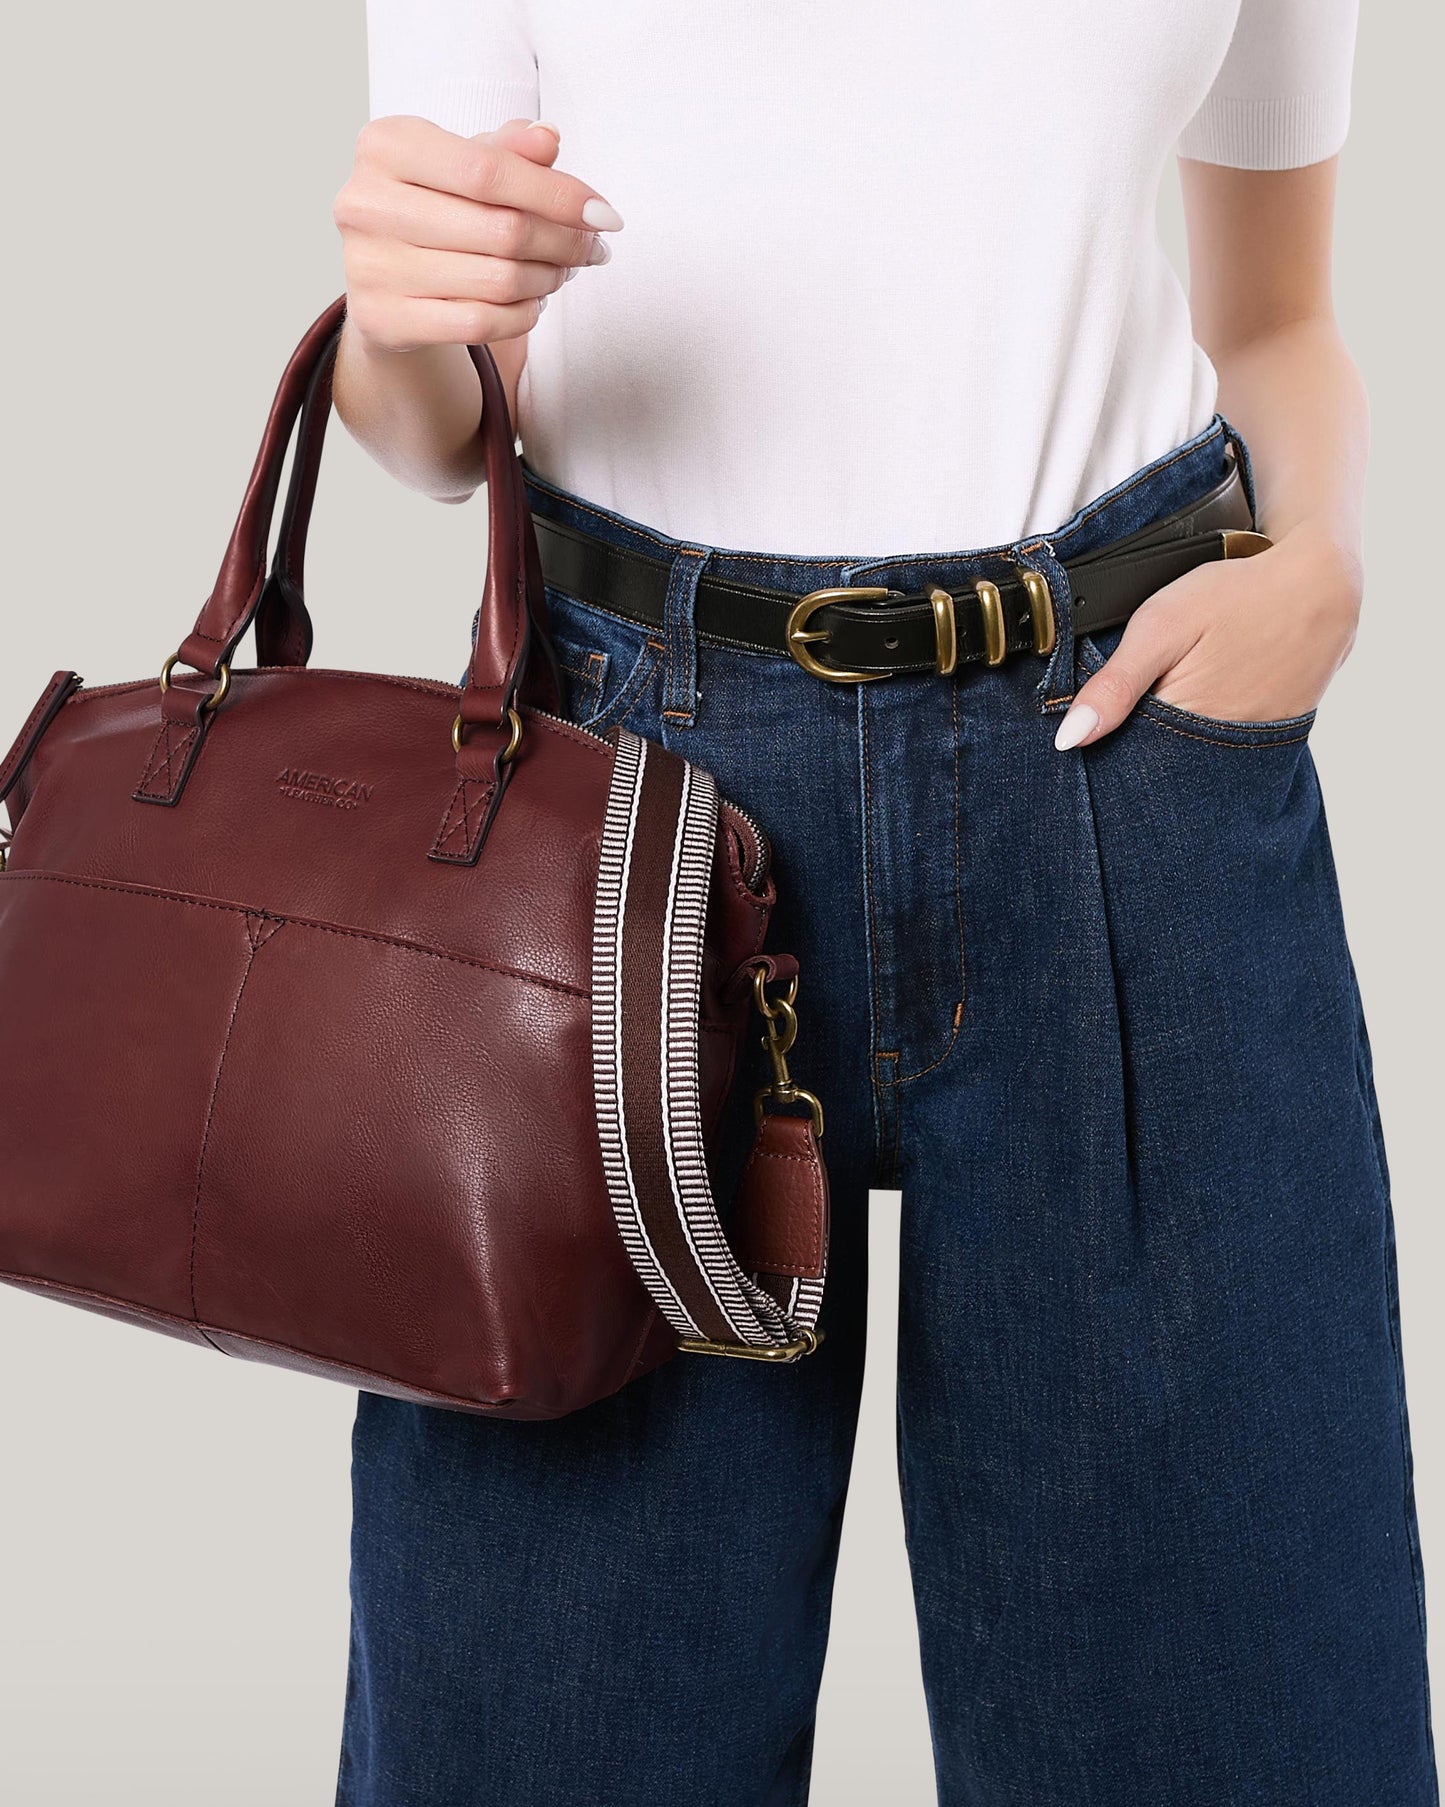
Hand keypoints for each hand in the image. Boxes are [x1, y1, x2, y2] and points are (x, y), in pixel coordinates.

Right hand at [334, 115, 622, 352]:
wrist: (382, 281)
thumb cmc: (433, 209)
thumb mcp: (467, 167)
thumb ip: (508, 151)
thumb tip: (548, 138)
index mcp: (386, 145)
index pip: (490, 171)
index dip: (558, 195)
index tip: (605, 215)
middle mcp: (366, 202)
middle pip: (501, 229)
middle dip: (564, 243)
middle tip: (592, 250)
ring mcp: (368, 265)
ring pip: (497, 280)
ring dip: (547, 280)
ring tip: (562, 273)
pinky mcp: (381, 320)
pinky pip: (479, 323)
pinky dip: (521, 316)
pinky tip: (533, 303)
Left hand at [1053, 524, 1362, 747]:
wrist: (1322, 582)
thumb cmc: (1240, 596)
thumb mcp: (1162, 628)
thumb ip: (1115, 685)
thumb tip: (1069, 740)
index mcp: (1188, 730)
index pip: (1129, 764)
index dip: (1109, 743)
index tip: (1094, 723)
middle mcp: (1224, 751)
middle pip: (1163, 764)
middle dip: (1142, 740)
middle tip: (1150, 687)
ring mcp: (1255, 745)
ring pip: (1196, 754)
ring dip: (1178, 733)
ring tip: (1183, 682)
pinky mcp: (1276, 732)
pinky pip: (1230, 741)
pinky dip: (1212, 723)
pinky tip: (1210, 689)